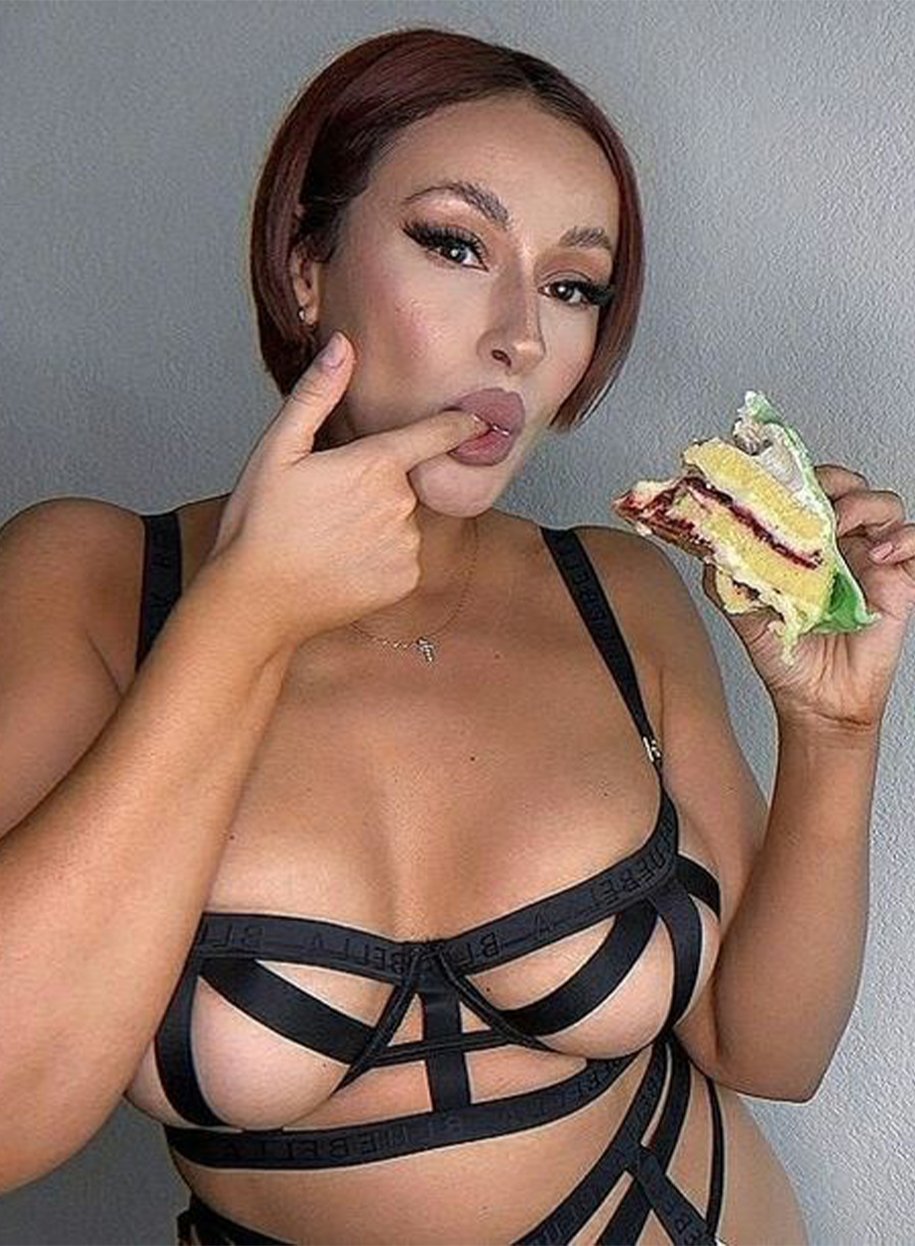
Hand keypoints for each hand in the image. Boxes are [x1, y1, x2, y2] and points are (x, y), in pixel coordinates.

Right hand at [207, 333, 484, 650]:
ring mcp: (406, 546)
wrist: (257, 601)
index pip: (434, 435)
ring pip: (402, 522)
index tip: (480, 418)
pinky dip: (379, 557)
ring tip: (329, 537)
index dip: (459, 424)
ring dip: (377, 524)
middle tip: (327, 505)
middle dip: (375, 485)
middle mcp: (400, 505)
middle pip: (403, 482)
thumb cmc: (260, 524)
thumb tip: (342, 346)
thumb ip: (316, 394)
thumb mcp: (277, 449)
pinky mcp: (404, 581)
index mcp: (374, 465)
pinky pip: (401, 557)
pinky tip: (342, 562)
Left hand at [702, 464, 914, 729]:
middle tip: (816, 501)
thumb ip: (726, 574)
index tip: (780, 480)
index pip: (807, 490)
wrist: (814, 701)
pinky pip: (914, 541)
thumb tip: (710, 540)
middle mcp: (837, 544)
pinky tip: (877, 553)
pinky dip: (902, 537)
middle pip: (848, 484)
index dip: (798, 477)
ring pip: (884, 504)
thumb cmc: (785, 656)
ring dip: (863, 504)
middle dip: (834, 480)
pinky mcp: (898, 581)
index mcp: (802, 543)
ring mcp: (870, 559)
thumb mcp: (742, 610)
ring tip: (841, 526)